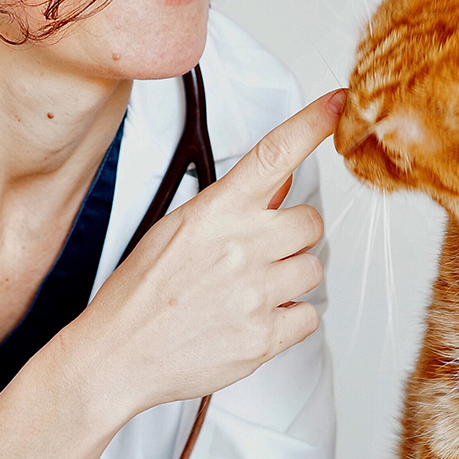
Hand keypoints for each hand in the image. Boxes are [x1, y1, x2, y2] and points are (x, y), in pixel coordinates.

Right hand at [79, 88, 344, 414]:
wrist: (118, 354)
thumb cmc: (141, 293)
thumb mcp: (177, 229)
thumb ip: (232, 207)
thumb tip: (279, 186)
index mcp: (216, 211)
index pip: (275, 154)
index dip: (314, 124)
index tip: (340, 104)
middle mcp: (241, 246)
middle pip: (310, 222)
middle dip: (293, 236)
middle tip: (261, 253)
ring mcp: (255, 292)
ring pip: (312, 269)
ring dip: (290, 278)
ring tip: (249, 290)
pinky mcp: (263, 336)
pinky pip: (308, 316)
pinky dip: (288, 318)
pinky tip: (253, 318)